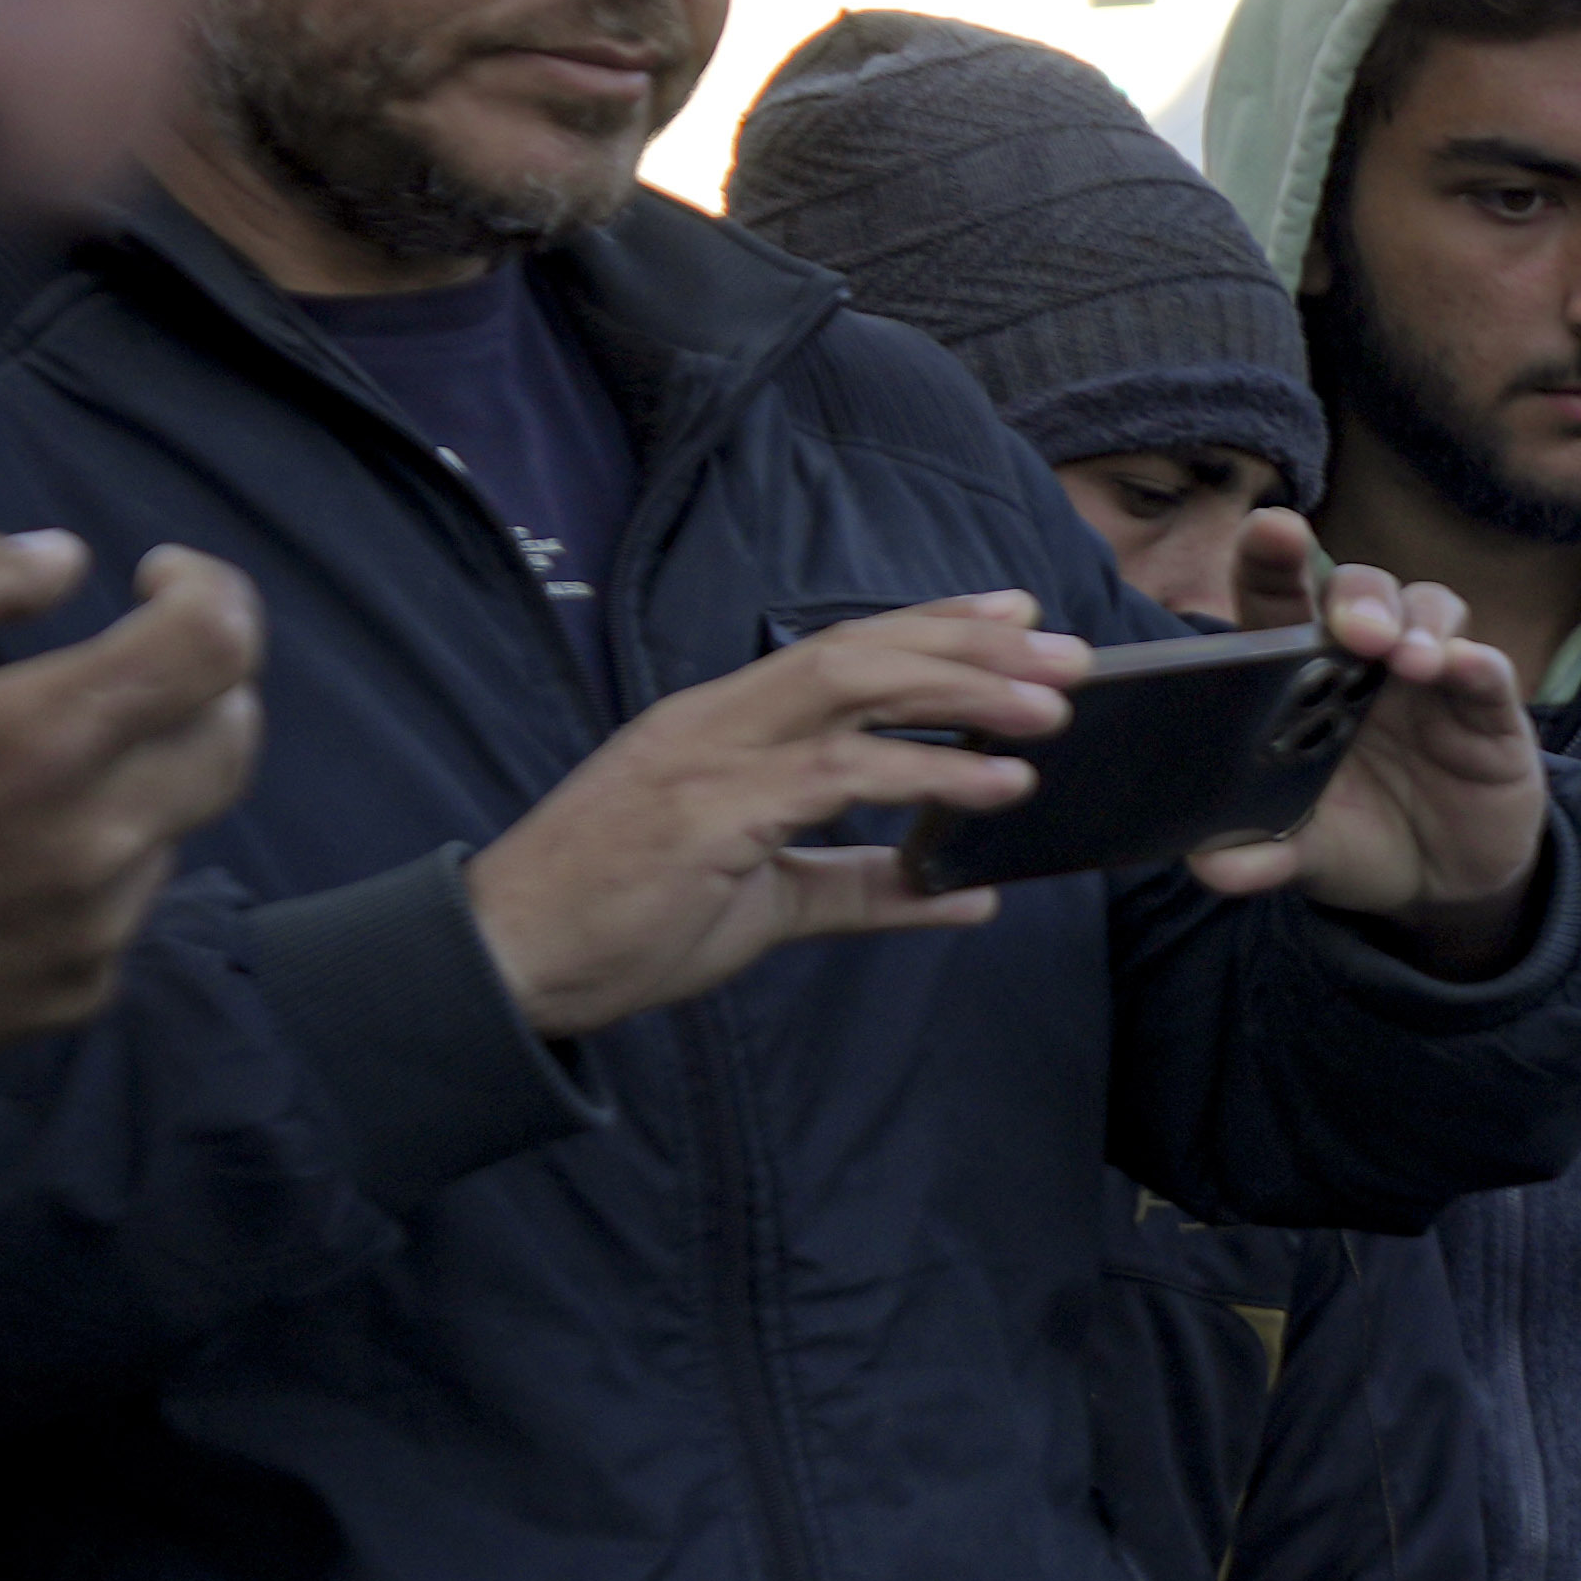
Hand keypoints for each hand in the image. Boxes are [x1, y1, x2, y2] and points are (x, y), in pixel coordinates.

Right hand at [0, 533, 268, 1057]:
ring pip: (177, 823)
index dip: (208, 590)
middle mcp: (90, 844)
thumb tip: (62, 561)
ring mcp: (91, 931)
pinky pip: (124, 903)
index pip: (216, 646)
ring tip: (29, 763)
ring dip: (137, 777)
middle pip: (233, 736)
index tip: (159, 578)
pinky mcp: (76, 993)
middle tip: (128, 657)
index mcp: (34, 742)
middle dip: (201, 681)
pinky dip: (92, 859)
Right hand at [461, 594, 1071, 1034]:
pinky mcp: (711, 814)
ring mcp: (708, 760)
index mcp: (721, 727)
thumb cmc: (626, 923)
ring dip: (959, 694)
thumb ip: (866, 888)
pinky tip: (996, 783)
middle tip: (1066, 653)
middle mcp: (714, 722)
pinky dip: (926, 772)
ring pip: (849, 690)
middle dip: (966, 646)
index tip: (1015, 619)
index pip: (839, 652)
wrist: (515, 961)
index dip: (931, 627)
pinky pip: (836, 777)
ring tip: (1049, 710)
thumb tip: (966, 892)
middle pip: (856, 651)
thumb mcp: (772, 903)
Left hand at [1206, 516, 1551, 972]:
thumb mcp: (1305, 853)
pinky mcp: (1490, 711)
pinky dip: (1477, 663)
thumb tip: (1211, 867)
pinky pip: (1489, 670)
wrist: (1443, 885)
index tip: (1272, 529)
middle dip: (1357, 594)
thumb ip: (1261, 852)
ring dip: (1416, 623)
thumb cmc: (1358, 840)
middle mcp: (1364, 660)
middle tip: (1354, 631)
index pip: (1280, 597)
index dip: (1274, 557)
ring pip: (1427, 608)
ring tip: (1408, 661)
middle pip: (1359, 588)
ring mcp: (1430, 677)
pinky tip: (1465, 669)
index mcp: (1301, 676)